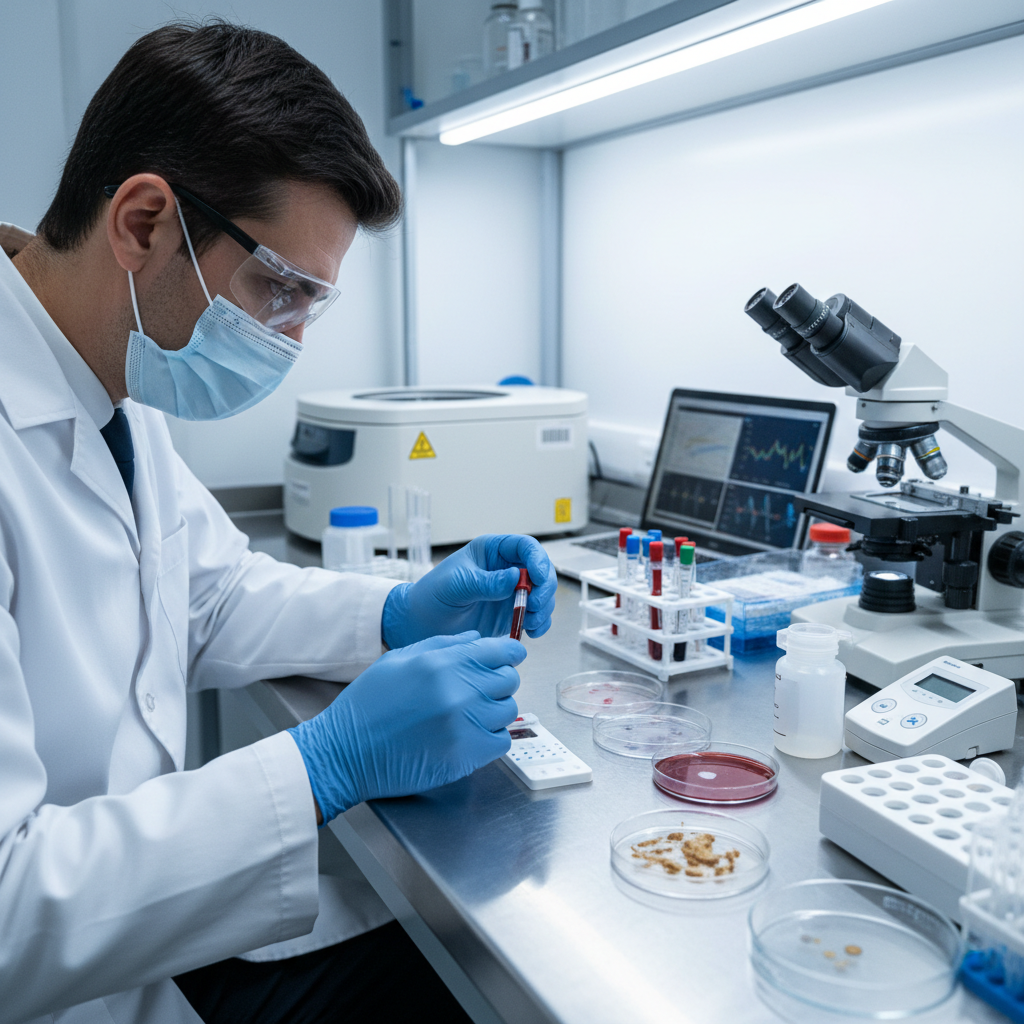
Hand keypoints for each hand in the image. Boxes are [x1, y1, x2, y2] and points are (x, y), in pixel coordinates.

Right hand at [288, 632, 523, 821]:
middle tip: (479, 689)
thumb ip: (444, 645)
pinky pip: (501, 741)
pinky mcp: (466, 756)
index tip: (509, 659)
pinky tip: (468, 734)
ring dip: (494, 710)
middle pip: (509, 680)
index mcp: (441, 662)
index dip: (509, 654)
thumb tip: (478, 639)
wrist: (345, 752)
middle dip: (498, 682)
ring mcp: (464, 725)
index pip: (501, 651)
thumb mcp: (400, 659)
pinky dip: (491, 737)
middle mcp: (458, 691)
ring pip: (508, 711)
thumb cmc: (368, 704)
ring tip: (468, 714)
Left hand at [381, 535, 556, 649]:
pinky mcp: (512, 614)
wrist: (421, 624)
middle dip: (544, 588)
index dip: (537, 560)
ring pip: (542, 594)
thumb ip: (486, 582)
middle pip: (541, 571)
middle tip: (535, 605)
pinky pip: (536, 616)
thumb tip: (516, 576)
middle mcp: (506, 570)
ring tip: (530, 622)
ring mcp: (511, 592)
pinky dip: (540, 623)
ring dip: (544, 608)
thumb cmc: (433, 595)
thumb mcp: (457, 585)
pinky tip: (532, 631)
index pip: (525, 547)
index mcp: (492, 552)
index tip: (537, 578)